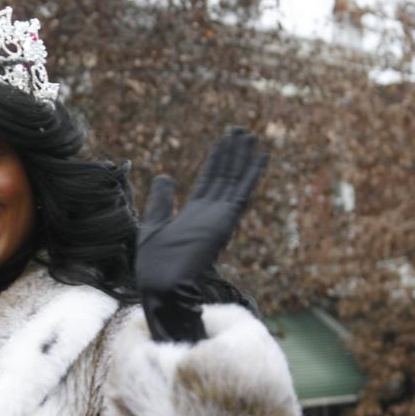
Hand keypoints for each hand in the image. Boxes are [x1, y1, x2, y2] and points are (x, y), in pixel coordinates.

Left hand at [135, 127, 267, 341]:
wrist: (161, 285)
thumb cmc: (154, 265)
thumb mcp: (152, 224)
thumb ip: (161, 201)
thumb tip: (164, 176)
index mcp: (193, 216)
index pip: (208, 182)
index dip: (216, 161)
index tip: (223, 142)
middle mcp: (210, 214)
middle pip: (224, 177)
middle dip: (232, 154)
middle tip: (240, 130)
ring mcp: (219, 217)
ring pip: (234, 180)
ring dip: (243, 157)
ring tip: (249, 133)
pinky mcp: (225, 220)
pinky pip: (242, 192)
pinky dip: (252, 173)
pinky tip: (262, 154)